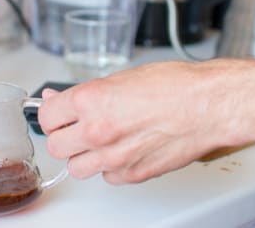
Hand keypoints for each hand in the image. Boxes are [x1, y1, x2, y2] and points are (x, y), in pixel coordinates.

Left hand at [37, 59, 254, 183]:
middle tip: (75, 127)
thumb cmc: (174, 85)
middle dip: (63, 136)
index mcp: (90, 101)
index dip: (51, 114)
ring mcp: (114, 157)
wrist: (208, 106)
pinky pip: (106, 177)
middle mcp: (97, 131)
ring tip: (99, 141)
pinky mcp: (132, 175)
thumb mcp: (120, 78)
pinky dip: (110, 167)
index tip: (58, 113)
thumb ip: (85, 94)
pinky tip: (123, 149)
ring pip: (76, 168)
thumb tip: (58, 98)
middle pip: (55, 146)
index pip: (45, 117)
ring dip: (82, 156)